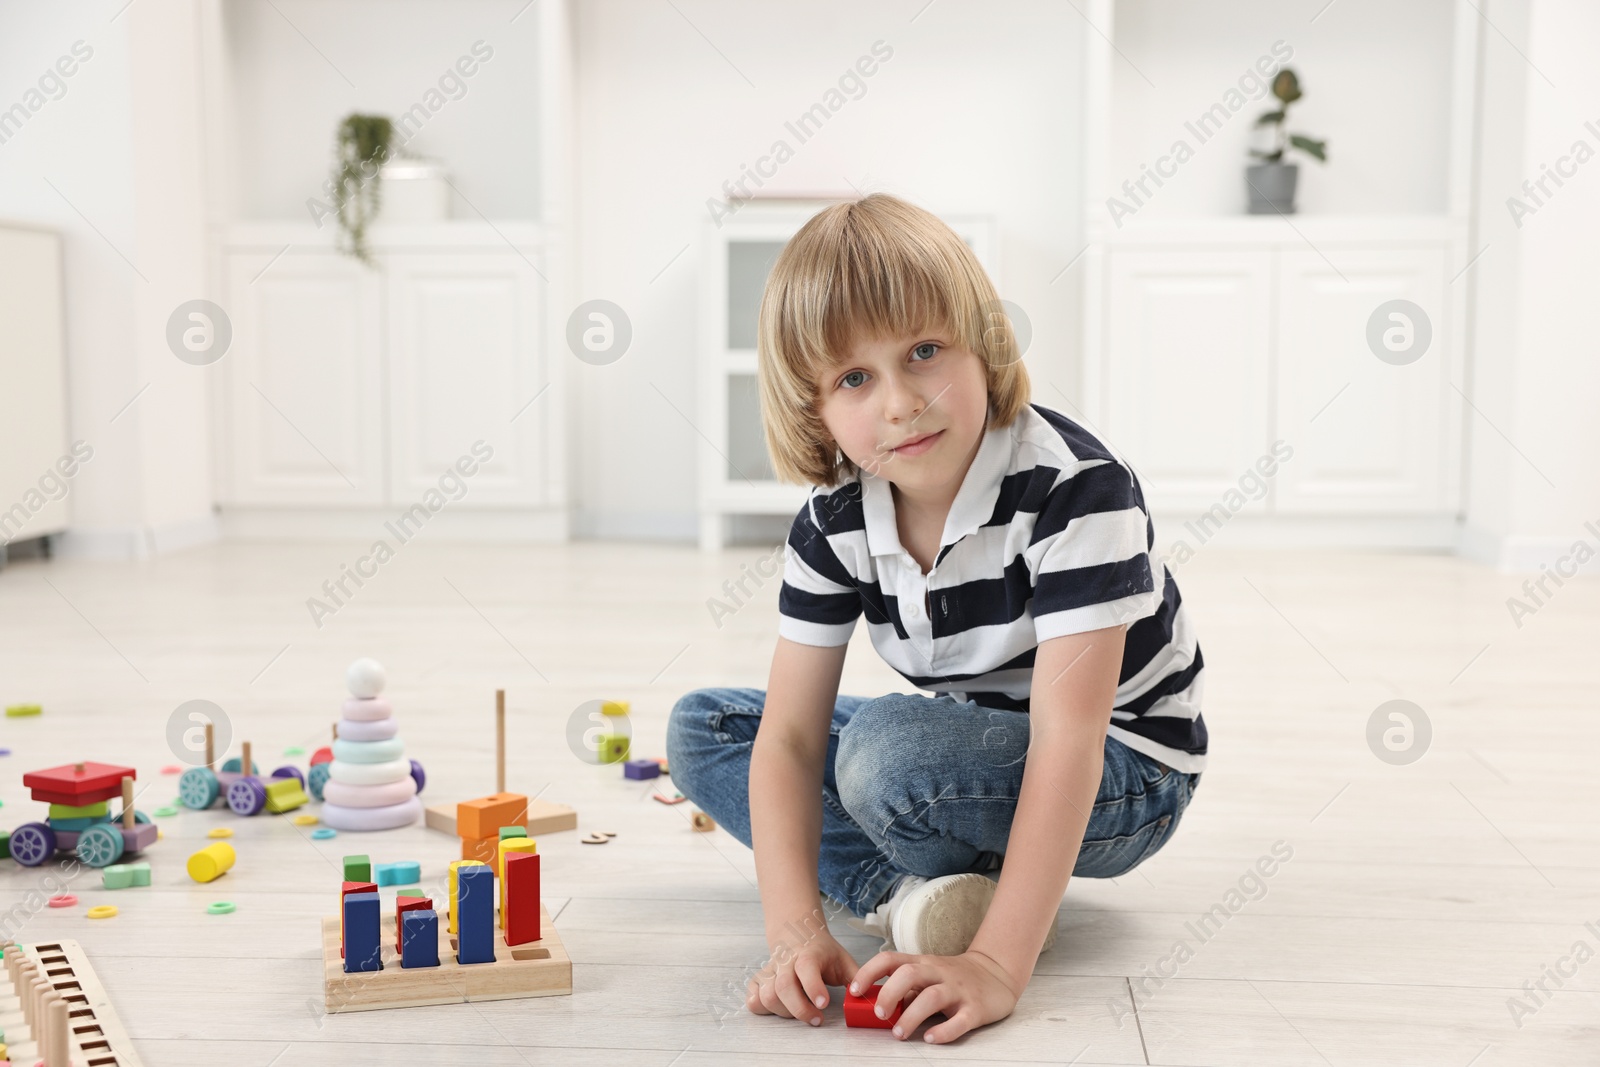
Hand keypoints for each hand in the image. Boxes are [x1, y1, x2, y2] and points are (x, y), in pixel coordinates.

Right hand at [747, 929, 858, 1024]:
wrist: (798, 933)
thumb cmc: (823, 952)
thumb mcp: (843, 959)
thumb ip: (857, 977)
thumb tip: (867, 996)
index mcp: (808, 955)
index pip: (806, 968)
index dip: (813, 986)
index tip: (823, 1003)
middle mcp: (786, 962)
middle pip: (783, 987)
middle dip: (800, 1009)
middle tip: (817, 1019)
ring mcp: (771, 971)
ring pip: (767, 995)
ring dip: (784, 1012)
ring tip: (801, 1013)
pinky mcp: (759, 980)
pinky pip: (752, 998)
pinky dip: (760, 1007)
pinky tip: (777, 1009)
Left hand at [849, 948, 1021, 1042]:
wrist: (997, 973)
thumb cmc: (954, 977)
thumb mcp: (928, 975)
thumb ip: (906, 988)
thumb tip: (875, 1005)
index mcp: (923, 963)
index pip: (891, 959)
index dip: (869, 972)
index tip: (854, 990)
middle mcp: (939, 973)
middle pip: (910, 973)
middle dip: (890, 993)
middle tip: (879, 1014)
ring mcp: (959, 989)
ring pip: (932, 997)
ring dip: (911, 1016)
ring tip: (899, 1034)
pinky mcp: (976, 1008)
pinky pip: (960, 1020)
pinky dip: (944, 1031)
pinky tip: (931, 1039)